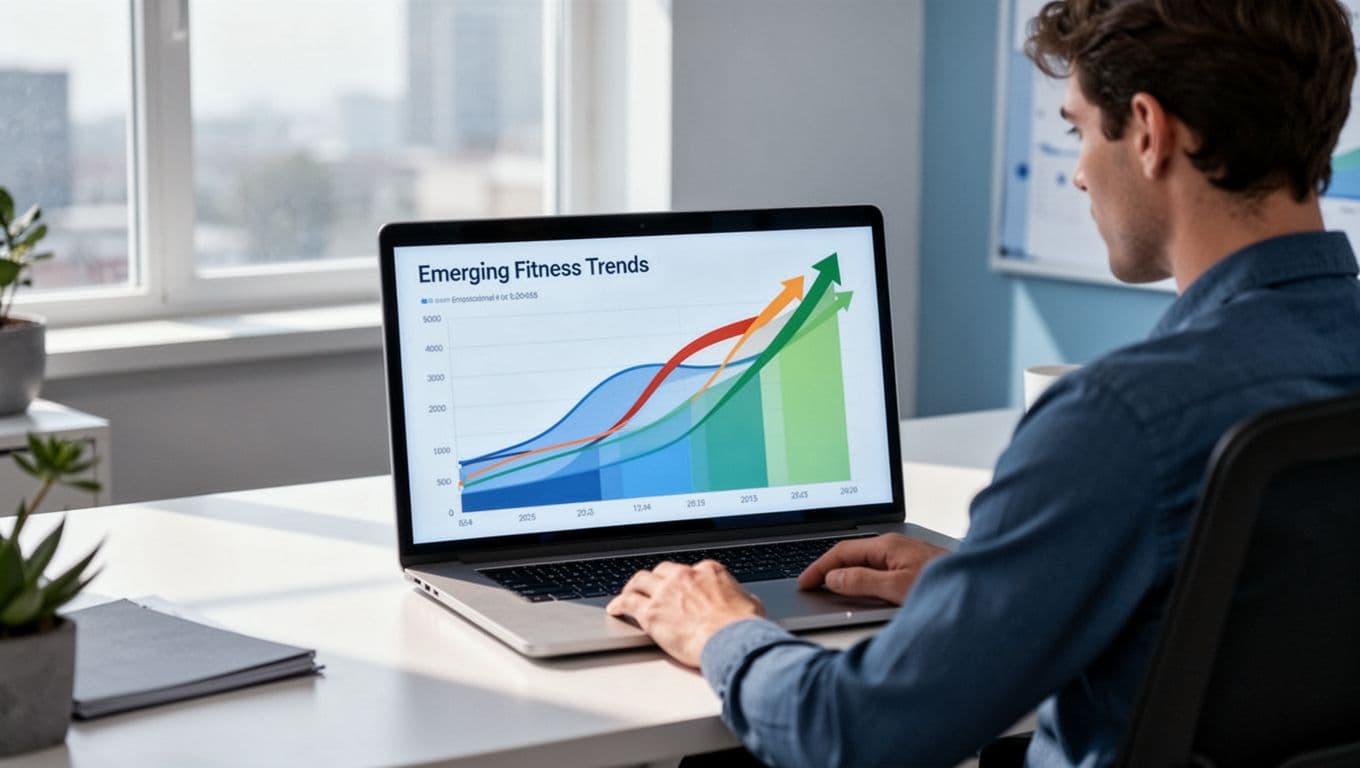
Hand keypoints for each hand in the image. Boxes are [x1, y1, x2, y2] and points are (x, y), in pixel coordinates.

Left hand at [606, 560, 764, 666]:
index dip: (683, 581)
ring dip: (634, 587)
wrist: (733, 641)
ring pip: (641, 581)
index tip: (680, 588)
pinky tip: (615, 609)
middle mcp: (684, 576)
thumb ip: (740, 597)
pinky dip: (619, 604)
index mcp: (708, 571)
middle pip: (662, 571)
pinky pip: (628, 602)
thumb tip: (743, 601)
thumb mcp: (750, 604)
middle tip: (652, 588)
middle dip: (657, 579)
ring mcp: (665, 592)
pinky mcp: (651, 612)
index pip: (690, 571)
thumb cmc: (744, 627)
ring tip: (629, 593)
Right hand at [797, 533, 948, 604]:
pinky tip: (859, 588)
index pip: (841, 552)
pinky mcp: (912, 567)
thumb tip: (834, 578)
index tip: (804, 582)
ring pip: (864, 562)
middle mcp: (894, 546)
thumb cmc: (945, 586)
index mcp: (887, 546)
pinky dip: (859, 577)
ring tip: (826, 587)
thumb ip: (863, 582)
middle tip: (809, 584)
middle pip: (851, 554)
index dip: (819, 567)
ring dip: (843, 572)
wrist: (986, 589)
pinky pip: (877, 569)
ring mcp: (904, 556)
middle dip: (826, 567)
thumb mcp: (897, 588)